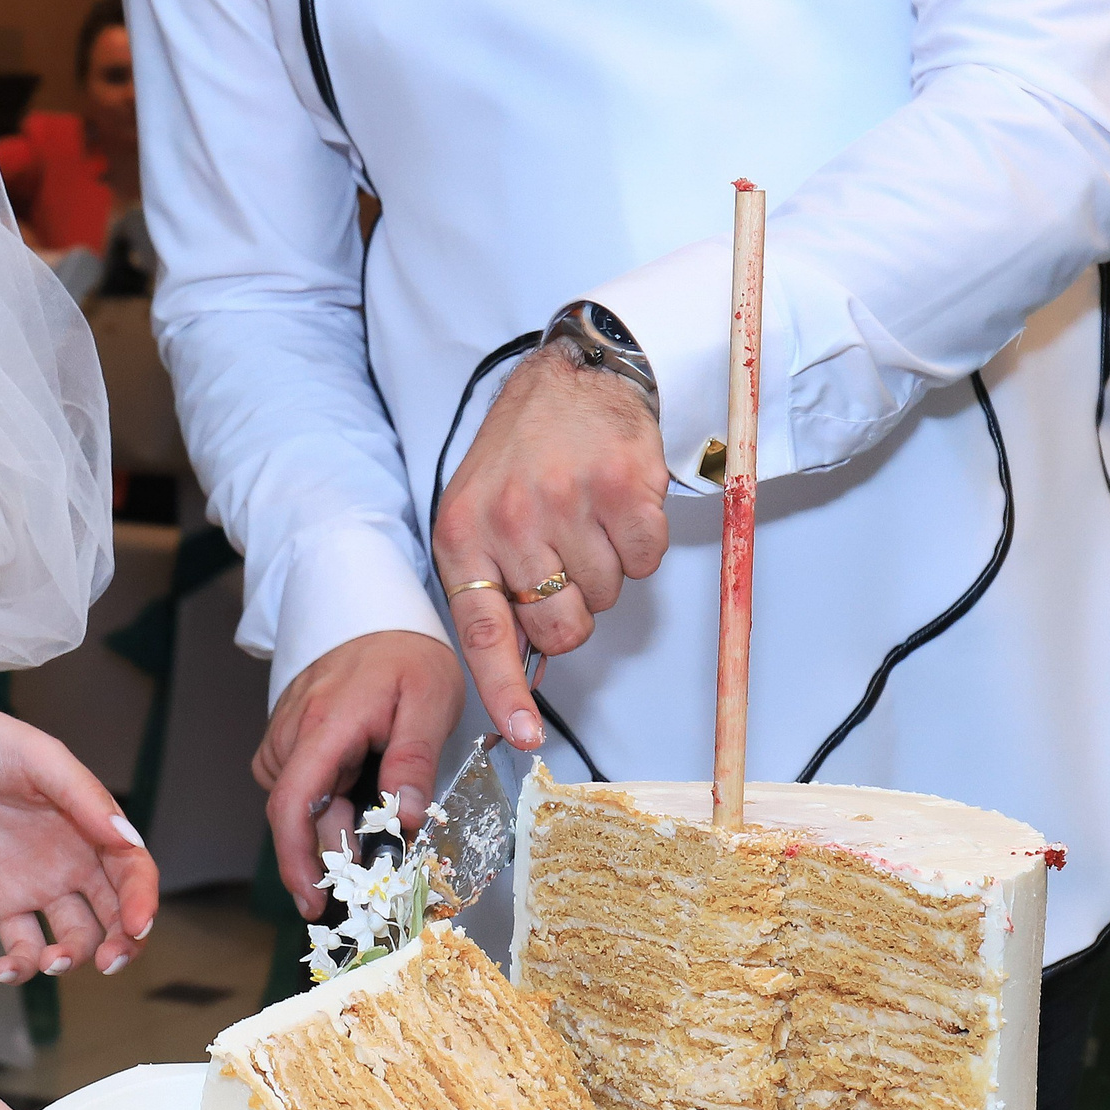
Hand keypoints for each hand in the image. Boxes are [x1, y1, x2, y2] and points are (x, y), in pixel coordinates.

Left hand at [0, 602, 157, 982]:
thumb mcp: (40, 759)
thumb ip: (84, 798)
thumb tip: (128, 839)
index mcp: (93, 825)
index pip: (133, 873)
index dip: (143, 902)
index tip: (137, 926)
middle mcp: (74, 860)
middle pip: (115, 915)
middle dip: (121, 944)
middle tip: (109, 962)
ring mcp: (38, 885)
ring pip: (75, 937)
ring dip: (72, 958)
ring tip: (49, 961)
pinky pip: (21, 945)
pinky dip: (21, 966)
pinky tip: (7, 969)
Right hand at [254, 630, 462, 917]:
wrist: (375, 612)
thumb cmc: (405, 653)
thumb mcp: (430, 700)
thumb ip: (414, 760)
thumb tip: (406, 820)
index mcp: (324, 726)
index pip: (292, 805)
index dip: (298, 861)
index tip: (315, 899)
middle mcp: (291, 735)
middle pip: (300, 816)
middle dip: (336, 850)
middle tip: (382, 864)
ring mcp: (284, 738)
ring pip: (301, 806)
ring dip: (337, 824)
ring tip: (379, 805)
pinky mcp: (287, 743)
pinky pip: (302, 789)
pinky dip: (329, 804)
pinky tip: (359, 788)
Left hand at [431, 342, 668, 746]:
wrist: (577, 375)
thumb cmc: (526, 451)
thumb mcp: (478, 510)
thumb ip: (490, 584)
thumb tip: (520, 668)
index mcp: (464, 533)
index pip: (483, 633)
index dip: (505, 690)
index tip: (523, 734)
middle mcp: (511, 520)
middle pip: (560, 629)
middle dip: (572, 612)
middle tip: (566, 560)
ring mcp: (568, 502)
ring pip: (606, 598)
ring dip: (606, 571)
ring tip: (587, 518)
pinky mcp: (623, 488)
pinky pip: (644, 563)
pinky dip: (639, 545)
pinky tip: (616, 506)